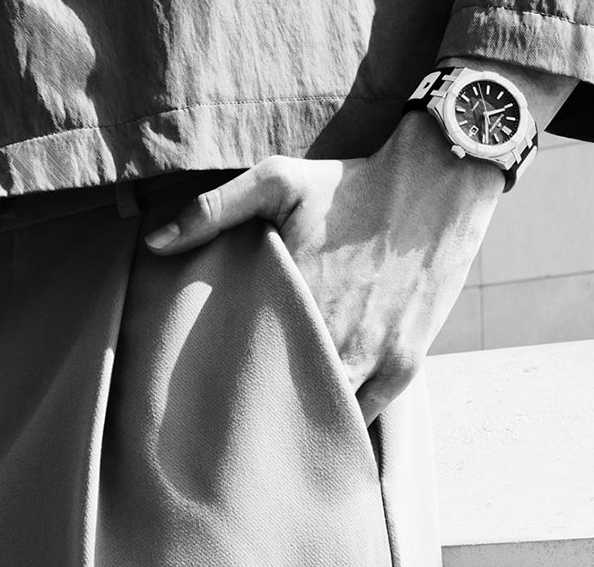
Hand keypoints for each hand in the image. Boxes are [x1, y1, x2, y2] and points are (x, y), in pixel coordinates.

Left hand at [143, 112, 501, 423]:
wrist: (439, 184)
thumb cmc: (353, 183)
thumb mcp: (280, 178)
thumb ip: (215, 209)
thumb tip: (155, 243)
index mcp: (297, 297)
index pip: (241, 361)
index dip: (219, 373)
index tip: (199, 375)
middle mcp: (335, 337)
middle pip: (279, 399)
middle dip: (255, 402)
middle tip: (230, 399)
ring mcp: (374, 357)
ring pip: (322, 414)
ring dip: (297, 414)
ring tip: (271, 407)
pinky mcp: (406, 365)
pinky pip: (362, 415)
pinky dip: (339, 416)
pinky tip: (318, 404)